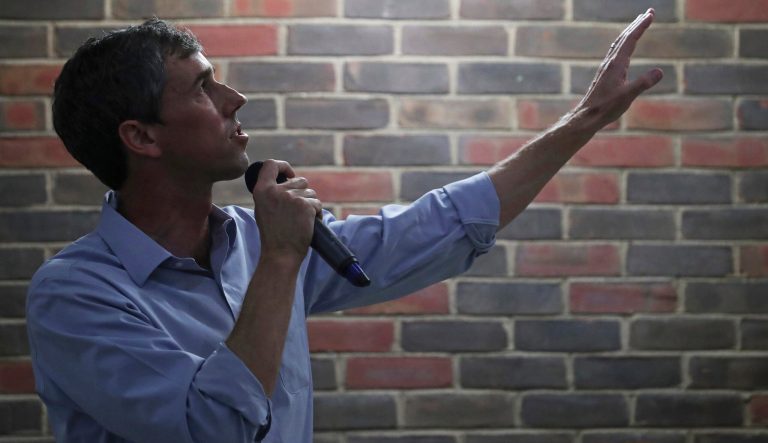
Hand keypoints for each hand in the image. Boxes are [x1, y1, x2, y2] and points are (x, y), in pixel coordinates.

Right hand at [250, 159, 321, 259]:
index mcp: (261, 190)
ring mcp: (291, 197)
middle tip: (297, 213)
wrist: (280, 253)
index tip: (290, 175)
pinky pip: (318, 204)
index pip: (271, 164)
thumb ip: (272, 193)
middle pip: (299, 180)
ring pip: (311, 192)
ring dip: (311, 205)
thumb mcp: (264, 209)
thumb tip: (289, 181)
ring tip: (301, 220)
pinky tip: (309, 224)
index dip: (284, 166)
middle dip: (303, 194)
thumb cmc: (273, 235)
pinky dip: (317, 214)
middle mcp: (276, 190)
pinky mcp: (306, 205)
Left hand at [575, 8, 663, 129]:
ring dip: (629, 32)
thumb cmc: (606, 107)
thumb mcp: (628, 96)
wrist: (587, 116)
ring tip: (637, 24)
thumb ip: (643, 83)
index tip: (650, 14)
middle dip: (636, 24)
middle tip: (649, 12)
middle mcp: (610, 63)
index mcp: (616, 64)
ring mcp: (606, 68)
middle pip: (624, 38)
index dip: (641, 26)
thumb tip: (660, 71)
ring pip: (618, 44)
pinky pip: (614, 53)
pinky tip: (623, 47)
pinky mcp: (604, 75)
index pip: (630, 40)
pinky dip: (622, 44)